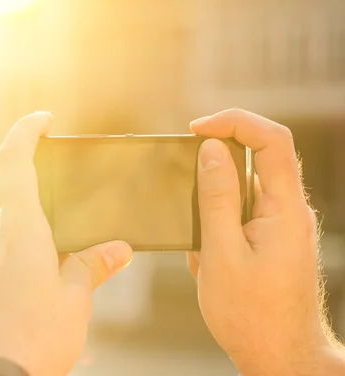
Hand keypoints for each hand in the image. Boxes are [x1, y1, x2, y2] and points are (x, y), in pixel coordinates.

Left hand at [0, 112, 132, 375]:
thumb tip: (117, 248)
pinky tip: (44, 287)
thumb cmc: (32, 338)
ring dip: (41, 237)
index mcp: (20, 230)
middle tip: (81, 220)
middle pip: (20, 199)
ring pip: (13, 231)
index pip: (14, 161)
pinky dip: (26, 258)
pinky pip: (3, 255)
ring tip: (69, 264)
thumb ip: (92, 266)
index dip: (27, 131)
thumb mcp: (74, 300)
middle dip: (51, 204)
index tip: (45, 120)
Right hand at [188, 109, 344, 374]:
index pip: (272, 140)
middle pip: (259, 156)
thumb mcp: (221, 254)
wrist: (280, 356)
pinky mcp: (270, 237)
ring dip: (212, 205)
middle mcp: (288, 209)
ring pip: (244, 187)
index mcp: (285, 209)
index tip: (196, 129)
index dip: (234, 122)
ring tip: (201, 248)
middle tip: (185, 186)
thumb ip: (217, 198)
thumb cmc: (251, 314)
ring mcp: (281, 223)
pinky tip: (208, 260)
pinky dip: (216, 227)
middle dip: (215, 164)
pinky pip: (240, 213)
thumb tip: (211, 150)